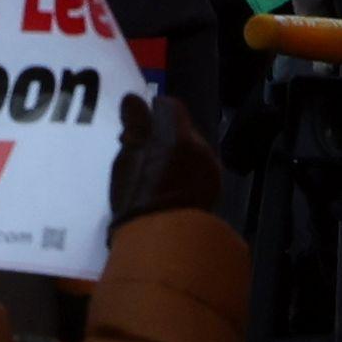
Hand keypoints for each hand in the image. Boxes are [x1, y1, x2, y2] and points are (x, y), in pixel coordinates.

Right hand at [106, 94, 218, 223]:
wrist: (163, 243)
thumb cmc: (139, 198)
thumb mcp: (127, 160)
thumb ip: (135, 126)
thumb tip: (133, 98)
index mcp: (179, 135)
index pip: (170, 107)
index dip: (154, 110)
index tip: (139, 123)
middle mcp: (201, 148)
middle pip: (183, 130)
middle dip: (165, 136)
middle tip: (144, 151)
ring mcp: (210, 172)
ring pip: (192, 152)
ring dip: (176, 156)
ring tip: (156, 173)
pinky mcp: (213, 193)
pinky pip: (198, 172)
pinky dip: (185, 174)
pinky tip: (170, 189)